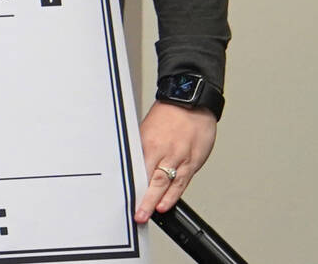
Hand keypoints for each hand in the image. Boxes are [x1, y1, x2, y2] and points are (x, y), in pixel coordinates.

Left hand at [135, 101, 216, 221]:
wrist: (192, 102)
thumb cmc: (169, 114)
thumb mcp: (147, 128)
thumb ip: (143, 148)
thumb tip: (135, 165)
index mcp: (148, 142)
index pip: (137, 168)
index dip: (131, 184)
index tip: (125, 197)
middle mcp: (164, 152)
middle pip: (151, 179)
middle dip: (144, 199)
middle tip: (138, 214)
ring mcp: (179, 158)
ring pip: (167, 184)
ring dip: (158, 201)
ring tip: (150, 213)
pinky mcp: (193, 162)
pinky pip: (182, 181)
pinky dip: (174, 195)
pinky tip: (167, 204)